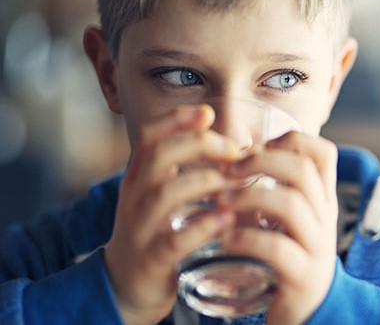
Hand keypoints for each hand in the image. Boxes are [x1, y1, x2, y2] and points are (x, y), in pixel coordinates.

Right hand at [103, 105, 237, 324]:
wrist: (127, 284)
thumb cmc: (156, 231)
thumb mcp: (164, 194)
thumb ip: (188, 168)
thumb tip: (235, 144)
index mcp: (139, 176)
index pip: (149, 136)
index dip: (176, 119)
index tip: (208, 113)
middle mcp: (135, 196)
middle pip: (159, 156)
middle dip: (199, 144)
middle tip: (233, 149)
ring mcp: (140, 227)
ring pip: (166, 193)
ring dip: (206, 182)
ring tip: (235, 182)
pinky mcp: (152, 259)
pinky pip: (175, 239)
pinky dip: (203, 227)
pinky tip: (227, 219)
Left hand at [220, 132, 338, 324]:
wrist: (311, 311)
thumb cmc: (291, 257)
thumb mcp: (291, 219)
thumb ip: (275, 189)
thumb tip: (236, 155)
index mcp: (322, 198)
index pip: (323, 152)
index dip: (292, 139)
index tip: (259, 146)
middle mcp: (325, 217)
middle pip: (303, 170)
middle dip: (261, 162)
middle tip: (230, 170)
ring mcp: (317, 246)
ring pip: (292, 204)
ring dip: (249, 197)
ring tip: (222, 202)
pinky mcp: (303, 275)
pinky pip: (278, 248)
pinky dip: (247, 238)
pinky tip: (226, 237)